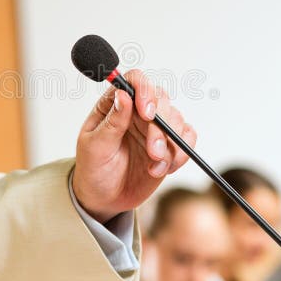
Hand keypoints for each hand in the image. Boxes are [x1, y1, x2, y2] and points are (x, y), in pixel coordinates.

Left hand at [72, 70, 197, 223]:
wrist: (105, 199)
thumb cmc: (94, 170)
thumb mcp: (95, 148)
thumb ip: (111, 123)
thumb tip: (123, 95)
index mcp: (115, 105)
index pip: (134, 81)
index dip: (144, 90)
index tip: (146, 113)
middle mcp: (137, 112)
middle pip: (160, 99)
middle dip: (160, 126)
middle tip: (152, 151)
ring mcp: (154, 128)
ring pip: (176, 119)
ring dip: (170, 144)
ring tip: (154, 165)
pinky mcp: (169, 145)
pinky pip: (187, 138)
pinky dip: (181, 153)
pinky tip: (165, 168)